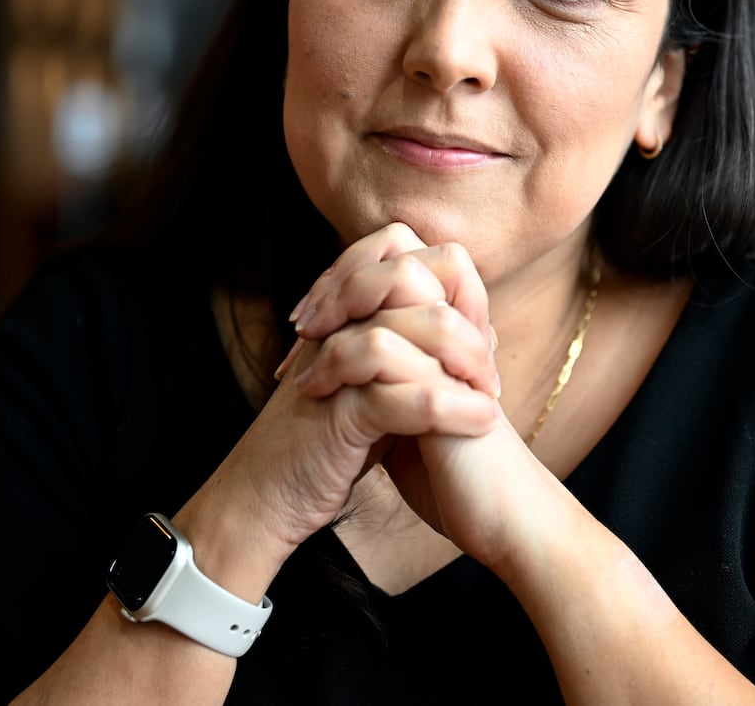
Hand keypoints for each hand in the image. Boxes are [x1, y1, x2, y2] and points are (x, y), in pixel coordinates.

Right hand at [183, 224, 501, 568]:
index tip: (479, 344)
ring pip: (419, 326)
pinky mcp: (341, 412)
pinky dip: (454, 408)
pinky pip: (410, 394)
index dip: (455, 290)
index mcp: (344, 313)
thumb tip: (480, 331)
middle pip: (412, 274)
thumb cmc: (324, 446)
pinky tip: (482, 422)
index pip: (407, 255)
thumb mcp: (374, 386)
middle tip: (486, 371)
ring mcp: (336, 362)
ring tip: (490, 397)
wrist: (264, 499)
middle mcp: (338, 325)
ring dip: (467, 361)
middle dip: (463, 317)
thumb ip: (413, 353)